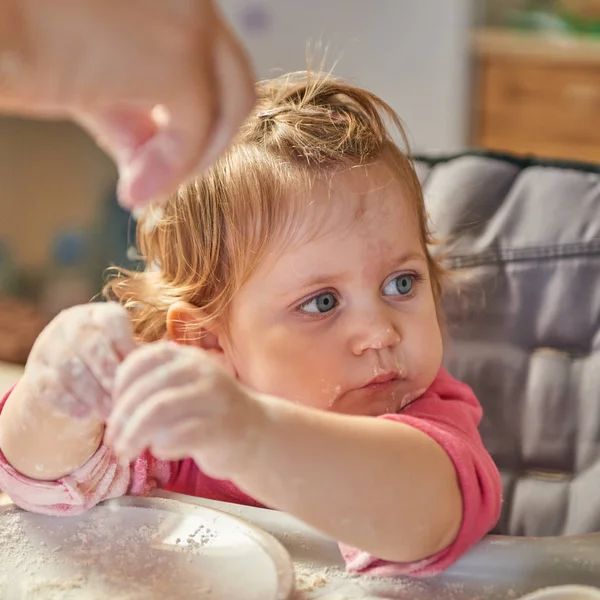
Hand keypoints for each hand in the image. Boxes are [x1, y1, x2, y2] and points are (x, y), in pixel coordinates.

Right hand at [3, 0, 254, 207]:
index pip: (210, 55)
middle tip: (163, 175)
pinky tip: (135, 193)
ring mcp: (188, 17)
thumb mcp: (91, 74)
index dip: (194, 111)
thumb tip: (151, 157)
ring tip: (144, 189)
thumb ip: (133, 109)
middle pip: (234, 75)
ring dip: (196, 156)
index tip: (151, 151)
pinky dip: (173, 170)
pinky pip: (196, 131)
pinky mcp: (175, 57)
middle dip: (208, 135)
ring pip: (231, 103)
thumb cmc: (12, 34)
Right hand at [24, 303, 135, 419]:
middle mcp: (71, 325)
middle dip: (107, 370)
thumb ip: (143, 356)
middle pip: (87, 342)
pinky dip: (68, 402)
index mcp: (99, 316)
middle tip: (122, 393)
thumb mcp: (127, 355)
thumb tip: (169, 360)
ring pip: (67, 366)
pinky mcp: (35, 374)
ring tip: (110, 412)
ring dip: (91, 392)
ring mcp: (49, 348)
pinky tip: (84, 415)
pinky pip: (49, 386)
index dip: (125, 343)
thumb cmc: (112, 366)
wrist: (69, 384)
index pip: (111, 319)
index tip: (139, 368)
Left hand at [105, 341, 261, 477]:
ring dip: (133, 434)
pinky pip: (178, 436)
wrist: (255, 433)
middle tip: (112, 440)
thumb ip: (154, 382)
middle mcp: (202, 371)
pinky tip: (160, 452)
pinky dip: (161, 447)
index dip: (120, 383)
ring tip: (124, 452)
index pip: (142, 359)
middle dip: (121, 417)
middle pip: (146, 388)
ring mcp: (214, 398)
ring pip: (158, 410)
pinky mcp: (221, 428)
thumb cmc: (208, 412)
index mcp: (188, 357)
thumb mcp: (184, 386)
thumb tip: (106, 393)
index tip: (113, 407)